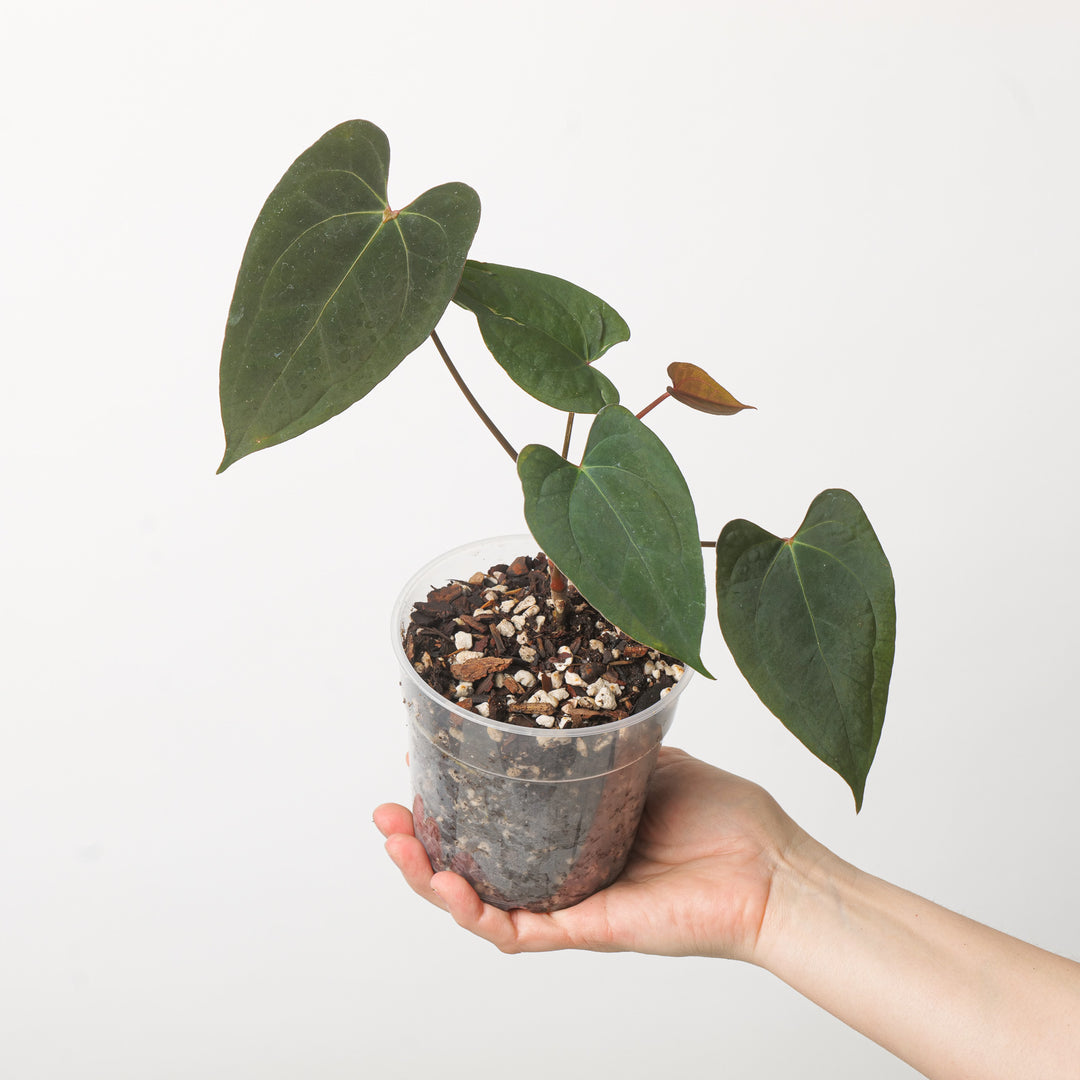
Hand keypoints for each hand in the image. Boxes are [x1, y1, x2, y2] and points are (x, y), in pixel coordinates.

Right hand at [373, 746, 806, 958]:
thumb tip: (568, 703)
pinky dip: (474, 910)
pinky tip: (447, 880)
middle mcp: (563, 871)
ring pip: (480, 900)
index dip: (453, 800)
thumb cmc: (726, 819)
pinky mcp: (586, 929)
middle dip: (421, 841)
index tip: (418, 765)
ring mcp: (570, 904)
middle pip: (474, 863)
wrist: (774, 870)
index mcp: (574, 832)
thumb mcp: (651, 760)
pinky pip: (516, 929)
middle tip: (386, 814)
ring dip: (428, 875)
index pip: (497, 820)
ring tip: (397, 843)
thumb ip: (608, 742)